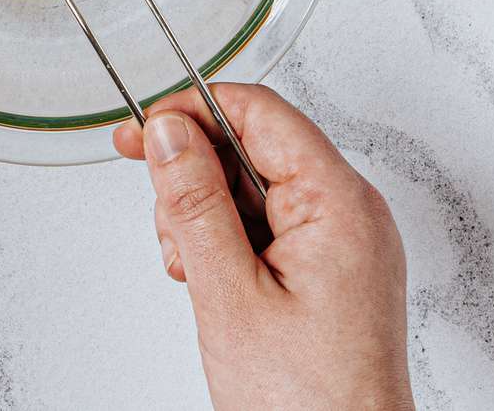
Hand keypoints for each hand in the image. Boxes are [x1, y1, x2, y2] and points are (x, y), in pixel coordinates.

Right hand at [114, 83, 413, 409]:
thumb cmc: (307, 402)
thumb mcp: (229, 293)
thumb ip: (195, 203)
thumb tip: (170, 133)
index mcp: (338, 203)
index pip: (260, 113)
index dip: (194, 113)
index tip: (143, 131)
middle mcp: (350, 212)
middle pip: (254, 148)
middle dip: (196, 178)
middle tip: (167, 224)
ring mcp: (344, 242)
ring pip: (254, 189)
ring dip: (207, 218)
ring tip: (194, 272)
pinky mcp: (331, 269)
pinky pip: (269, 227)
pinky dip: (229, 244)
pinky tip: (212, 281)